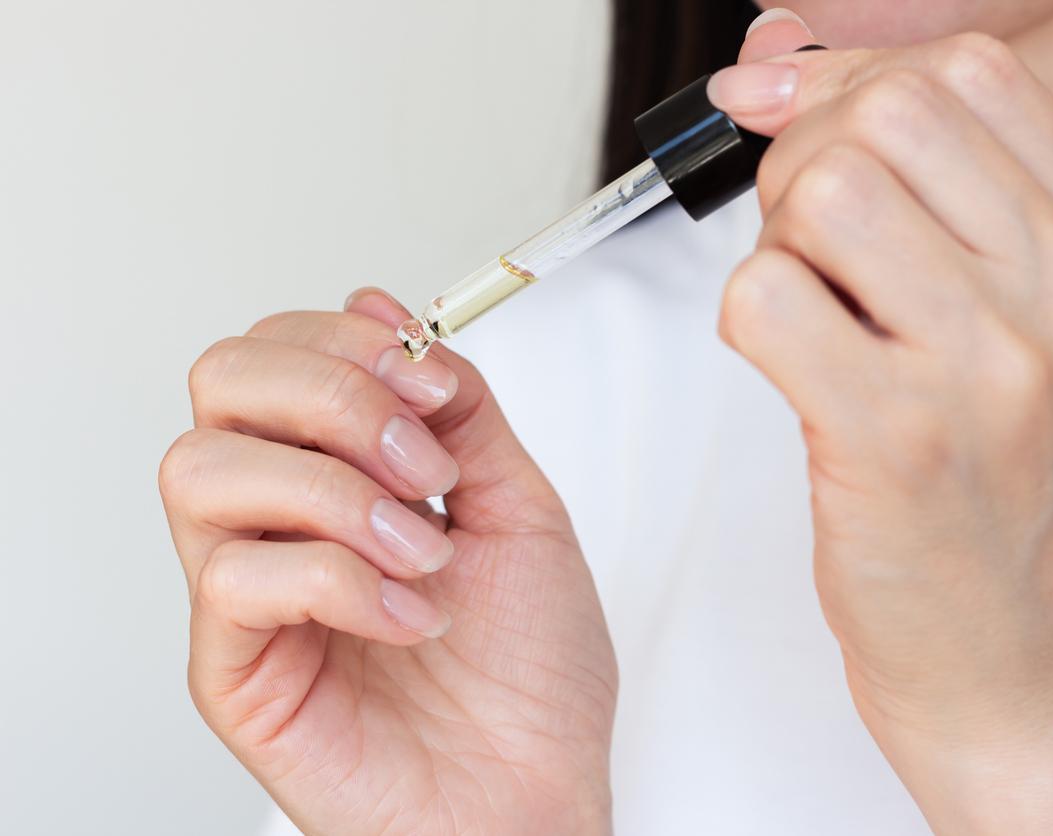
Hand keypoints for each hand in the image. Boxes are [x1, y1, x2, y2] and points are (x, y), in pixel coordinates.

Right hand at [159, 289, 615, 834]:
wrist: (536, 790)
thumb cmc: (530, 670)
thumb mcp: (519, 506)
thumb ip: (461, 408)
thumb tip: (385, 310)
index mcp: (338, 470)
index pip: (277, 350)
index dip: (346, 341)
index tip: (431, 385)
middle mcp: (280, 518)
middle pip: (222, 381)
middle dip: (333, 395)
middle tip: (423, 464)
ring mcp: (248, 592)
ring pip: (203, 468)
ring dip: (334, 492)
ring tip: (423, 552)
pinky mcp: (234, 669)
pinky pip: (237, 578)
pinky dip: (340, 580)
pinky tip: (408, 616)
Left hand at [710, 14, 1052, 833]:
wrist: (1018, 662)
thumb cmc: (1006, 502)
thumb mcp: (1029, 333)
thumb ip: (942, 201)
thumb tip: (788, 83)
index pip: (966, 73)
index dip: (855, 86)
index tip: (811, 137)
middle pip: (886, 114)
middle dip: (808, 162)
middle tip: (809, 252)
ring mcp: (985, 367)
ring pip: (823, 190)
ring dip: (779, 243)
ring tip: (811, 319)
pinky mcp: (895, 438)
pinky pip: (766, 295)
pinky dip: (746, 319)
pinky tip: (792, 371)